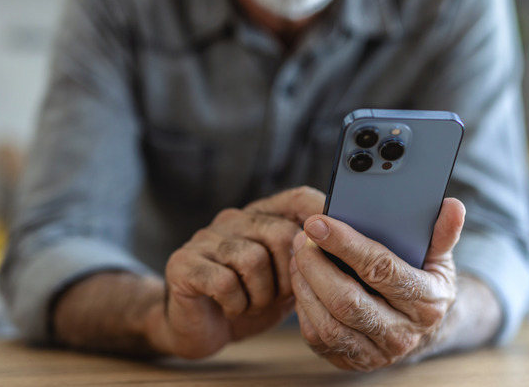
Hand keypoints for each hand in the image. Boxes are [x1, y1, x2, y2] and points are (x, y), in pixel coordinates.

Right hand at [149, 187, 325, 358]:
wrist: (198, 329)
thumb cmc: (247, 301)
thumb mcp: (285, 280)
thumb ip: (308, 261)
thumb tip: (344, 252)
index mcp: (262, 217)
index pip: (297, 198)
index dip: (320, 215)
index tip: (333, 242)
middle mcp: (233, 219)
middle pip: (281, 234)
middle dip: (288, 276)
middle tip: (277, 297)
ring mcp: (206, 238)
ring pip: (253, 259)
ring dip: (261, 295)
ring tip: (252, 304)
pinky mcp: (183, 263)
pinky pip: (224, 281)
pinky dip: (236, 303)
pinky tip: (232, 309)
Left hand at [290, 197, 465, 370]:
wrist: (422, 330)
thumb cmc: (424, 282)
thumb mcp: (437, 258)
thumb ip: (442, 233)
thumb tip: (453, 205)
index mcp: (427, 301)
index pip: (381, 269)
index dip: (346, 244)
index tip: (318, 223)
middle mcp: (402, 333)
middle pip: (348, 301)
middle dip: (317, 266)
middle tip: (302, 238)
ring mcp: (376, 352)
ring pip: (329, 324)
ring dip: (305, 286)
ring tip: (299, 255)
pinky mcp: (353, 361)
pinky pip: (318, 338)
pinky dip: (303, 308)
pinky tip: (301, 281)